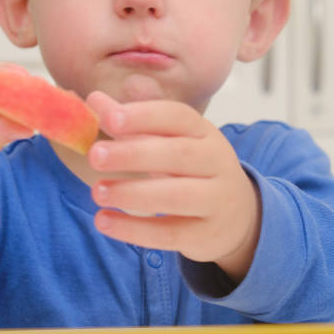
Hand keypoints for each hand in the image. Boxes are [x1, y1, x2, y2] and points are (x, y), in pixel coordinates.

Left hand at [87, 91, 260, 282]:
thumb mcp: (169, 141)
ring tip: (97, 191)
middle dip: (133, 154)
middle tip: (95, 155)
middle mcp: (216, 162)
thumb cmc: (192, 169)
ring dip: (132, 193)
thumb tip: (95, 99)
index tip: (109, 118)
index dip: (143, 115)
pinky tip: (103, 221)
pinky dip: (134, 229)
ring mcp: (216, 200)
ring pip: (176, 196)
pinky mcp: (206, 235)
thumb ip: (132, 121)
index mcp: (203, 132)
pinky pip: (169, 234)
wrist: (238, 216)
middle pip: (177, 155)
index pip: (177, 116)